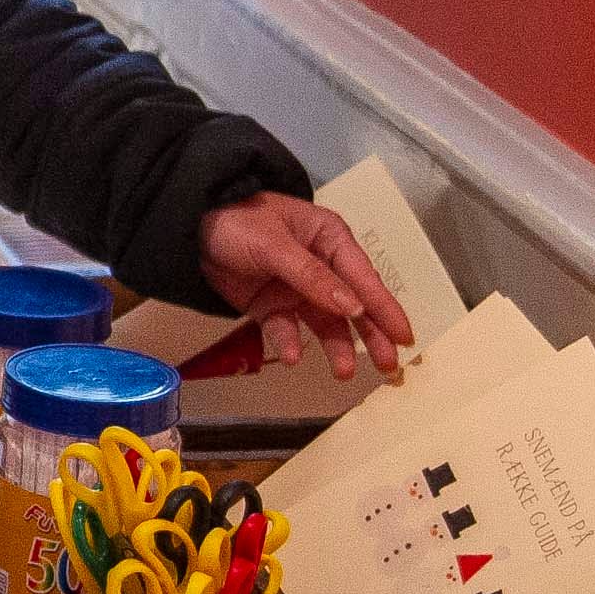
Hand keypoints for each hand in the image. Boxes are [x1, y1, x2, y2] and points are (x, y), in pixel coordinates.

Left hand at [198, 193, 415, 380]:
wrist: (189, 227)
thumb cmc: (238, 221)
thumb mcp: (275, 244)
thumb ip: (312, 276)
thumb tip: (352, 306)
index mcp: (330, 240)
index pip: (364, 278)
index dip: (385, 308)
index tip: (405, 336)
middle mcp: (320, 266)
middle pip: (351, 306)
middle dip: (371, 335)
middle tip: (389, 367)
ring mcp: (296, 288)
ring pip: (323, 323)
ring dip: (336, 346)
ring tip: (344, 372)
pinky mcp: (271, 306)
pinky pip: (286, 328)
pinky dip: (290, 342)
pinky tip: (292, 356)